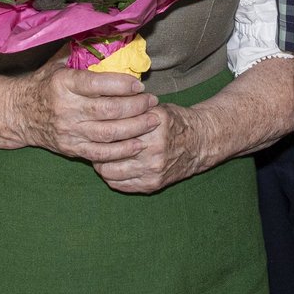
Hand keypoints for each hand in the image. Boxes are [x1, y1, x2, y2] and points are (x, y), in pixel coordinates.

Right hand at [6, 54, 160, 161]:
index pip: (96, 84)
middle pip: (108, 111)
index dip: (121, 85)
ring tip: (153, 120)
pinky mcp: (71, 148)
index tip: (139, 84)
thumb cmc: (43, 84)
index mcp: (63, 83)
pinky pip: (100, 154)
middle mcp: (67, 109)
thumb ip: (80, 52)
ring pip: (108, 134)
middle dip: (136, 107)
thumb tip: (107, 33)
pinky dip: (122, 151)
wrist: (18, 114)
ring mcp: (69, 131)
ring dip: (135, 128)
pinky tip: (138, 144)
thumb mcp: (57, 63)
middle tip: (152, 101)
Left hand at [93, 103, 213, 194]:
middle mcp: (153, 150)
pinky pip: (121, 185)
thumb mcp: (157, 108)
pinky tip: (111, 168)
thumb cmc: (176, 122)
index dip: (100, 129)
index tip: (95, 127)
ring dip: (101, 165)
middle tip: (93, 143)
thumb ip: (133, 110)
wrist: (200, 143)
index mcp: (153, 126)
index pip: (114, 131)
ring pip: (111, 172)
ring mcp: (153, 171)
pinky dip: (112, 177)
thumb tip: (104, 109)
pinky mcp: (152, 184)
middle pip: (109, 153)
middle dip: (96, 148)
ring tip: (100, 156)